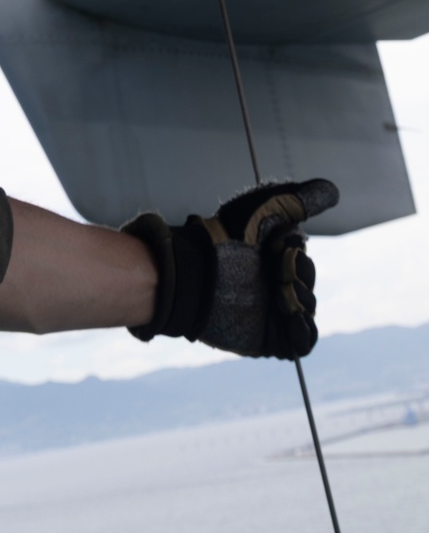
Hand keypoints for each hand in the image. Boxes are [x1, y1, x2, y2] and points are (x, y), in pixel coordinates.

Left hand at [124, 179, 338, 359]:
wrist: (197, 274)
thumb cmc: (224, 237)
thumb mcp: (265, 207)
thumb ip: (301, 200)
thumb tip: (334, 191)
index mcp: (268, 256)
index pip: (302, 255)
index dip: (295, 249)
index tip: (277, 243)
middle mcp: (270, 282)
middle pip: (309, 280)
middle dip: (299, 272)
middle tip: (276, 268)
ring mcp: (270, 311)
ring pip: (308, 308)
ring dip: (300, 298)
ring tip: (279, 291)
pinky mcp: (269, 337)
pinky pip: (303, 341)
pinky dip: (305, 331)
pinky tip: (294, 316)